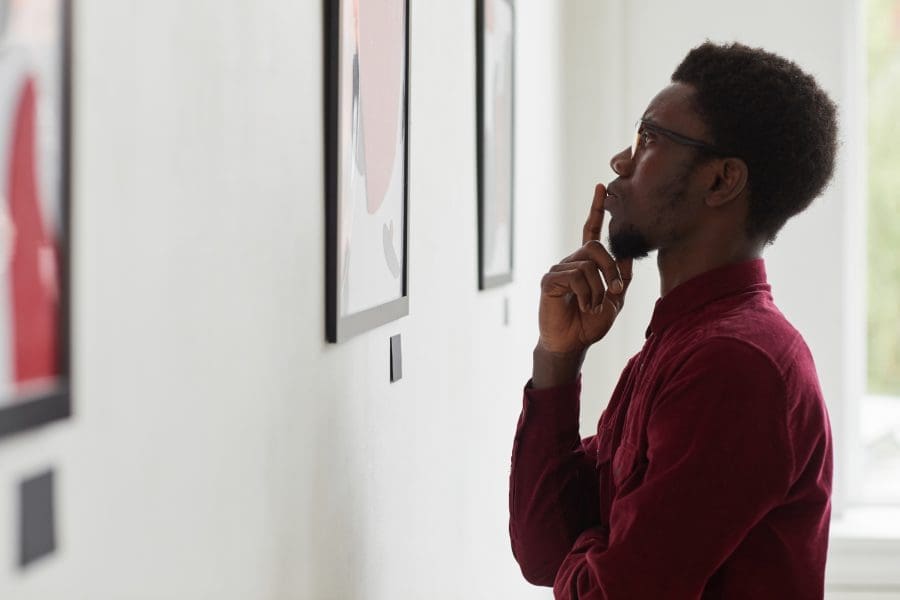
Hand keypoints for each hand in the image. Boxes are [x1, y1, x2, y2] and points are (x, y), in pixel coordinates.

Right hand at [537, 183, 633, 354]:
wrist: (572, 343)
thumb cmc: (590, 324)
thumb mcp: (615, 299)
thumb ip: (622, 276)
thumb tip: (629, 251)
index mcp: (587, 264)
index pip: (591, 231)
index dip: (596, 209)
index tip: (601, 186)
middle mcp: (572, 262)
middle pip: (595, 247)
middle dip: (611, 269)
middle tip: (615, 291)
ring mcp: (559, 270)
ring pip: (588, 265)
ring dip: (599, 290)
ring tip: (594, 306)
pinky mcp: (549, 281)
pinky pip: (575, 277)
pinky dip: (586, 295)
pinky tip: (583, 306)